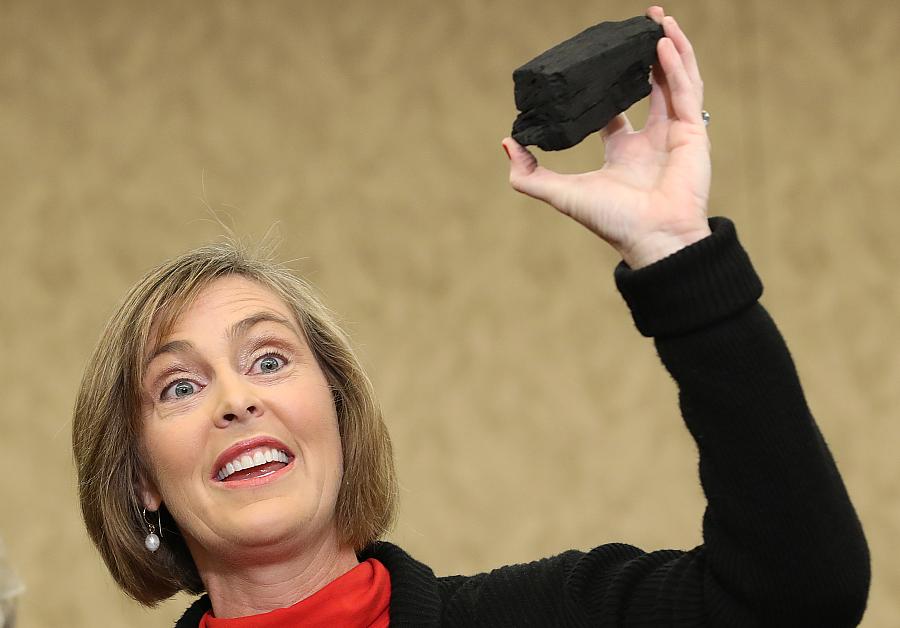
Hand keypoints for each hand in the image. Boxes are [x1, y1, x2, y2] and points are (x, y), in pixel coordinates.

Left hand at [502, 6, 710, 268]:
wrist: (653, 239)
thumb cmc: (613, 222)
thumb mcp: (561, 194)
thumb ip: (529, 175)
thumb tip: (507, 143)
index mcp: (624, 152)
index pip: (616, 110)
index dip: (607, 85)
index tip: (598, 62)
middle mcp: (651, 140)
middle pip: (651, 86)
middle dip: (645, 55)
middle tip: (637, 26)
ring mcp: (675, 134)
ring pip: (675, 80)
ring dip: (668, 48)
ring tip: (656, 18)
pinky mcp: (693, 132)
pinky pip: (686, 89)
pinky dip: (677, 64)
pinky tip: (663, 42)